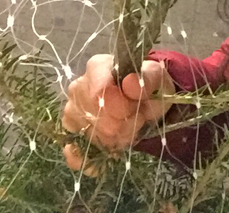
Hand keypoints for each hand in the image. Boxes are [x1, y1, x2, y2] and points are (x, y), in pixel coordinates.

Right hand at [62, 54, 174, 170]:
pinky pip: (75, 156)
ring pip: (88, 136)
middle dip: (122, 124)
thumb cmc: (149, 85)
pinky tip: (110, 154)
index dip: (120, 106)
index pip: (97, 92)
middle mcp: (78, 88)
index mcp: (97, 68)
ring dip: (114, 140)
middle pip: (94, 117)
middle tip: (138, 118)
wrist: (145, 102)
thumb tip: (130, 83)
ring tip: (129, 128)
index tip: (137, 109)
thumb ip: (146, 79)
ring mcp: (72, 113)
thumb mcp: (156, 78)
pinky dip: (94, 161)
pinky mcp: (72, 136)